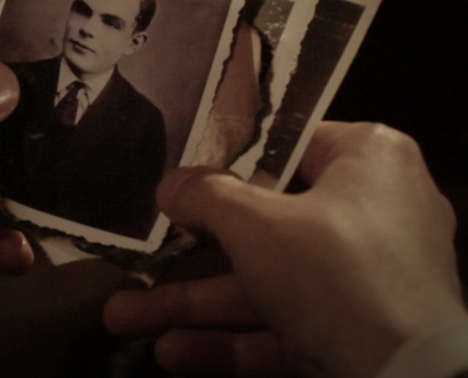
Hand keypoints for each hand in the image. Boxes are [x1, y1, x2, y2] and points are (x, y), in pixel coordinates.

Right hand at [104, 121, 466, 377]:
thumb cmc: (336, 273)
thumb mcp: (255, 223)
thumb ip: (204, 196)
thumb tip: (169, 183)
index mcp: (368, 162)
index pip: (289, 142)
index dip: (228, 156)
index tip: (179, 171)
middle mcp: (371, 214)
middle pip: (262, 223)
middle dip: (187, 251)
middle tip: (139, 253)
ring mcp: (362, 282)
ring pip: (262, 284)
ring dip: (192, 304)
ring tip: (123, 318)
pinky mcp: (352, 335)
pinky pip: (281, 327)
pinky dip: (229, 339)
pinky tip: (171, 350)